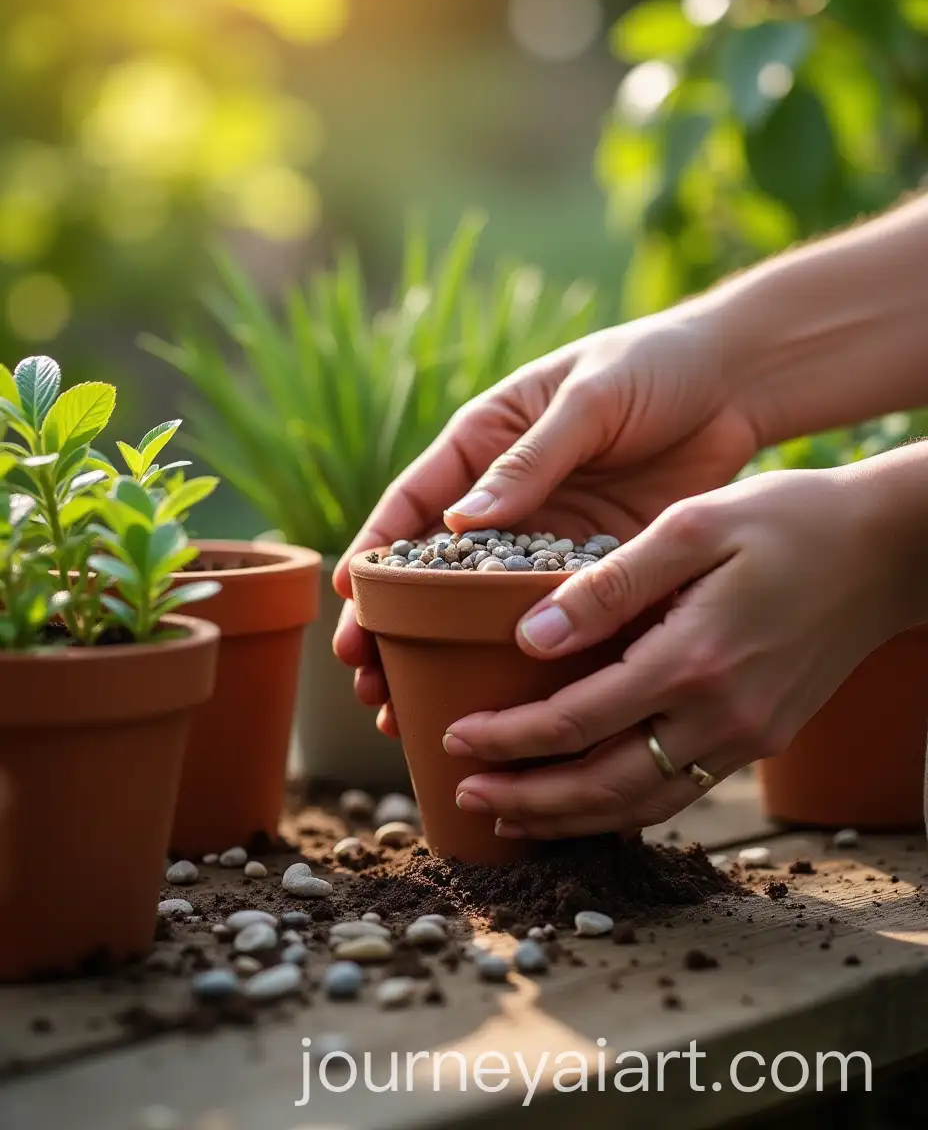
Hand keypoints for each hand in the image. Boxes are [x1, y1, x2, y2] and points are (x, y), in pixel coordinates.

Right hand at [333, 306, 761, 735]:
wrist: (735, 383)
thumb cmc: (651, 365)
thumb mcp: (588, 400)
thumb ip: (530, 459)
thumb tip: (461, 523)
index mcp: (484, 442)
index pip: (411, 503)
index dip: (373, 553)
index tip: (347, 604)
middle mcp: (505, 496)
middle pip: (433, 570)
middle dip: (394, 627)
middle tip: (368, 684)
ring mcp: (547, 536)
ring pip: (481, 605)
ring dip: (446, 657)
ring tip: (410, 712)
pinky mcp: (594, 564)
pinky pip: (551, 613)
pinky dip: (523, 657)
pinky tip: (503, 701)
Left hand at [444, 464, 909, 838]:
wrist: (886, 553)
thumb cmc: (787, 522)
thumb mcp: (692, 526)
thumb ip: (610, 585)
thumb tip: (530, 637)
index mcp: (693, 660)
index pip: (577, 721)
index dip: (509, 738)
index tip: (456, 737)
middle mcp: (720, 716)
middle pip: (602, 785)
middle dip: (526, 798)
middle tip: (464, 795)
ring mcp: (745, 737)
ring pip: (640, 805)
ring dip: (569, 818)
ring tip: (509, 816)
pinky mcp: (759, 738)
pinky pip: (678, 793)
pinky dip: (622, 809)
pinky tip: (587, 804)